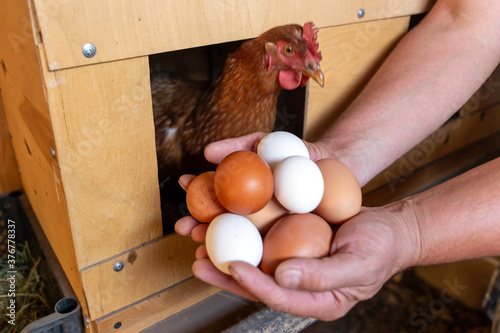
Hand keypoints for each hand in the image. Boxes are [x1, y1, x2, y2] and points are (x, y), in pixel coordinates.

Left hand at [174, 132, 419, 319]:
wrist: (389, 228)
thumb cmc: (380, 247)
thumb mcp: (358, 263)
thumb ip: (322, 276)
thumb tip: (282, 278)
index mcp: (317, 301)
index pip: (279, 297)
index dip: (254, 284)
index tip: (234, 268)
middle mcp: (299, 285)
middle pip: (257, 283)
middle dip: (225, 274)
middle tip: (198, 263)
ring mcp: (294, 265)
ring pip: (255, 262)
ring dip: (226, 253)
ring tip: (198, 244)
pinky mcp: (291, 245)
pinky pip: (264, 240)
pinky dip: (243, 233)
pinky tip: (223, 223)